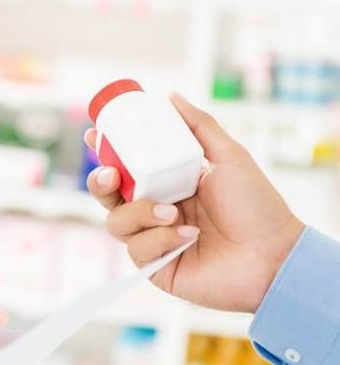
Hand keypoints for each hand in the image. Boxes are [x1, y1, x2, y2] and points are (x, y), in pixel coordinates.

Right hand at [86, 94, 303, 313]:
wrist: (271, 255)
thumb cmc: (255, 207)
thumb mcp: (228, 156)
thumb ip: (198, 126)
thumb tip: (169, 96)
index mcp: (168, 184)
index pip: (127, 167)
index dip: (106, 152)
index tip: (94, 134)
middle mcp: (155, 211)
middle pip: (109, 196)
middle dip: (100, 183)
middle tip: (110, 174)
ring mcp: (153, 240)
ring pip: (117, 223)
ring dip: (140, 213)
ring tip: (172, 213)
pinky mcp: (155, 267)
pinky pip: (137, 250)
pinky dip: (160, 239)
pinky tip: (188, 237)